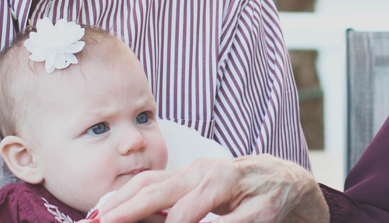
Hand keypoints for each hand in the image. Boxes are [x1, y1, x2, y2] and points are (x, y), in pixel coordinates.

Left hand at [91, 155, 329, 222]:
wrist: (293, 186)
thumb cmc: (242, 191)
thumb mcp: (205, 193)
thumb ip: (174, 201)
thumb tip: (130, 211)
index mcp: (194, 171)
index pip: (149, 182)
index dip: (121, 199)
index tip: (94, 216)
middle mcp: (211, 174)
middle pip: (162, 191)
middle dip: (129, 209)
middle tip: (105, 222)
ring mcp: (236, 189)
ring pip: (191, 210)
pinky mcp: (260, 210)